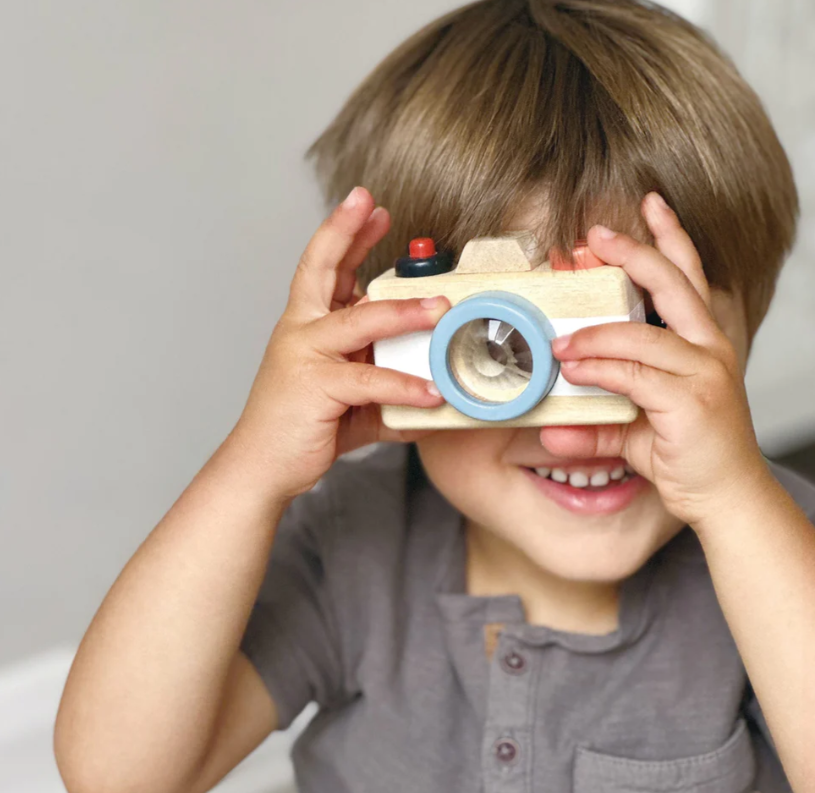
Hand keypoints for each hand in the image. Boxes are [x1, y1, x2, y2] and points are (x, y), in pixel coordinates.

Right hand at [231, 186, 448, 499]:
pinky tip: (432, 392)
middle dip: (347, 234)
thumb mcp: (349, 394)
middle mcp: (301, 331)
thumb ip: (383, 379)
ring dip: (403, 312)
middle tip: (373, 208)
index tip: (369, 207)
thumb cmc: (305, 425)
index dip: (345, 234)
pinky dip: (404, 385)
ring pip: (359, 321)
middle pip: (322, 270)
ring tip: (440, 308)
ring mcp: (305, 355)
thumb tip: (431, 383)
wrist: (263, 465)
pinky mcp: (316, 387)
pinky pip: (370, 380)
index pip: (325, 268)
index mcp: (307, 325)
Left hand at [542, 192, 768, 526]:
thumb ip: (600, 417)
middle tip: (593, 235)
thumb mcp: (638, 427)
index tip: (648, 205)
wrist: (726, 497)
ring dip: (594, 334)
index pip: (690, 276)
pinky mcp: (692, 401)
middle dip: (634, 252)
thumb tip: (553, 425)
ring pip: (641, 335)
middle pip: (674, 284)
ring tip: (558, 342)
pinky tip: (573, 368)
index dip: (670, 237)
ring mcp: (704, 372)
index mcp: (701, 342)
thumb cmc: (687, 453)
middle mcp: (708, 348)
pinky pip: (634, 375)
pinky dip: (599, 368)